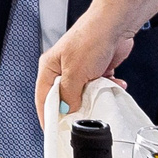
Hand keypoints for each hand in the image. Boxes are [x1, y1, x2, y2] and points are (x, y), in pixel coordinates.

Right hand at [34, 10, 134, 126]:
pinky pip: (100, 88)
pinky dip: (108, 89)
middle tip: (83, 117)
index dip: (46, 115)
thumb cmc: (90, 38)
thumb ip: (68, 95)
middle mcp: (63, 69)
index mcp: (49, 67)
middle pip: (65, 98)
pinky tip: (114, 83)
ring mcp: (81, 70)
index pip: (43, 97)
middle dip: (76, 107)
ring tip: (100, 94)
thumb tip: (66, 111)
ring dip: (95, 97)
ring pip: (84, 94)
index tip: (51, 131)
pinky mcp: (97, 70)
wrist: (114, 26)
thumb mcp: (75, 72)